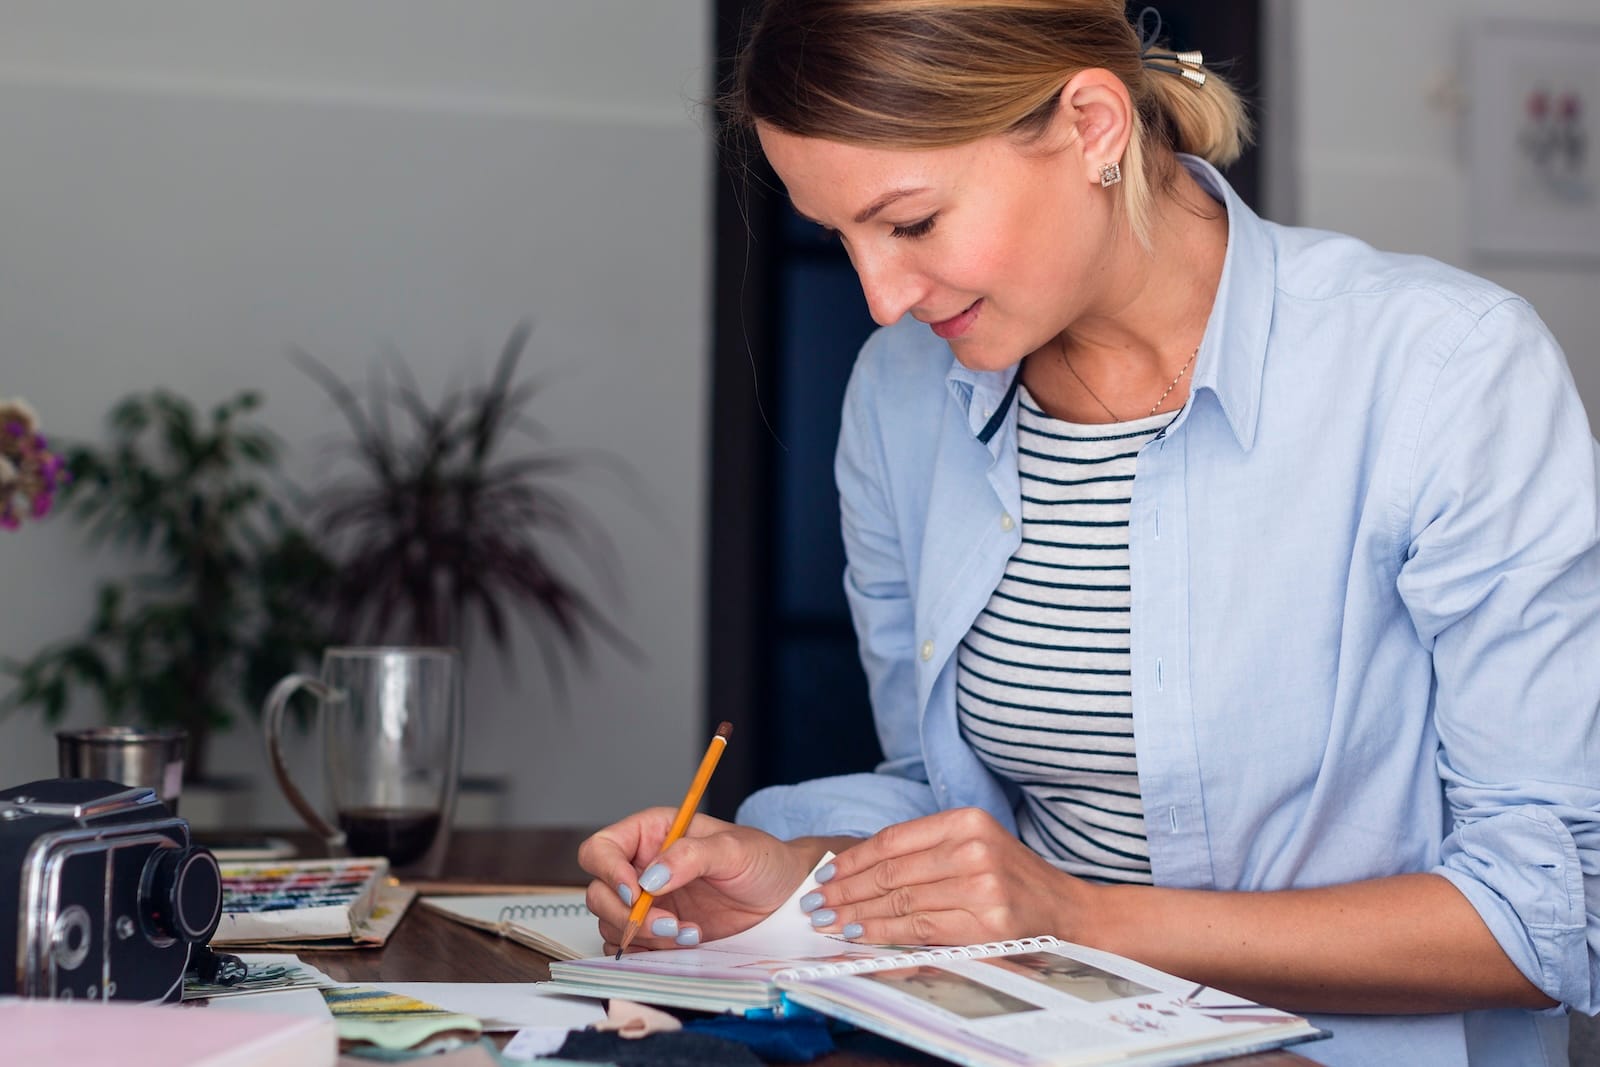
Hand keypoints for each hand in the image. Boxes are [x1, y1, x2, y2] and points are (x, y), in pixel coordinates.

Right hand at [577, 808, 817, 951]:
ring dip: (642, 936)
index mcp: (652, 834)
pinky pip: (630, 948)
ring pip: (610, 924)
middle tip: (668, 924)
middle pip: (599, 892)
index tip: (636, 893)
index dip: (608, 871)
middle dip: (626, 914)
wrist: (785, 897)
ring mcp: (648, 903)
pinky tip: (686, 943)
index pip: (601, 849)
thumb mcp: (733, 848)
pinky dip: (648, 952)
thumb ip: (690, 856)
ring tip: (688, 933)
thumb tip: (651, 878)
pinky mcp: (658, 933)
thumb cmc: (762, 860)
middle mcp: (642, 867)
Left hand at [801, 808, 1089, 945]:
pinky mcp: (987, 924)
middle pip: (892, 871)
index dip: (853, 859)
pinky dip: (886, 933)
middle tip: (815, 903)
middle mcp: (973, 849)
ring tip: (830, 921)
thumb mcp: (975, 845)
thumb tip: (858, 865)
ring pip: (901, 901)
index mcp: (966, 820)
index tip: (825, 873)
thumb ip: (926, 850)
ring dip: (858, 914)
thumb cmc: (1014, 880)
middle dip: (846, 889)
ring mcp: (982, 887)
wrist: (1071, 912)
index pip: (893, 840)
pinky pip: (922, 929)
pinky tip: (862, 935)